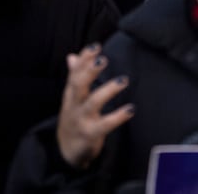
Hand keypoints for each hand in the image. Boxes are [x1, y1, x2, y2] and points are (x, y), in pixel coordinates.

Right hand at [56, 44, 133, 169]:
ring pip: (93, 103)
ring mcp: (81, 120)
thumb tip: (72, 56)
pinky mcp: (91, 135)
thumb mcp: (72, 98)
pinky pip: (105, 125)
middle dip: (90, 71)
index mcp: (70, 94)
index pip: (74, 73)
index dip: (84, 59)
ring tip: (124, 80)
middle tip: (104, 59)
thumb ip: (74, 77)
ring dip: (108, 90)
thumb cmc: (73, 117)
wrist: (66, 151)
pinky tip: (131, 109)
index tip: (96, 46)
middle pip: (79, 85)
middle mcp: (74, 105)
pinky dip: (118, 117)